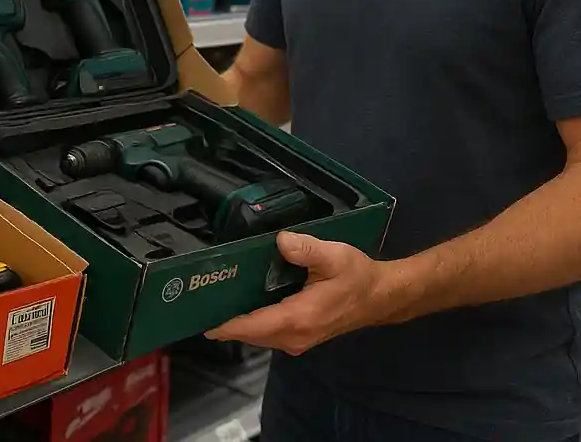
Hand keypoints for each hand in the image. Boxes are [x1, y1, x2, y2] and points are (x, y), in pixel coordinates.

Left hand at [206, 232, 397, 354]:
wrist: (379, 296)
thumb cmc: (356, 276)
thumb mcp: (334, 256)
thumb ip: (307, 249)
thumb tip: (280, 241)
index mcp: (299, 318)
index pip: (254, 326)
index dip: (228, 325)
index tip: (203, 320)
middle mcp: (294, 335)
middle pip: (251, 334)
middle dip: (226, 322)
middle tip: (201, 301)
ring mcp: (298, 339)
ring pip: (259, 336)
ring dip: (239, 323)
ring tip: (214, 301)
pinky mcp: (301, 335)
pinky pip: (269, 332)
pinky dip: (252, 323)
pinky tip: (241, 303)